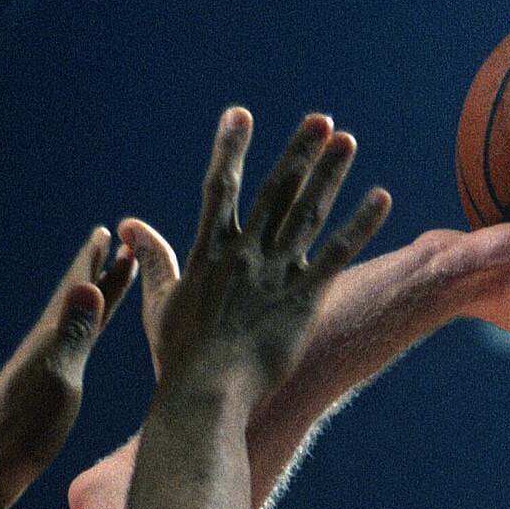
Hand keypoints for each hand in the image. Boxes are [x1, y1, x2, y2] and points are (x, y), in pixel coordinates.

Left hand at [0, 226, 137, 504]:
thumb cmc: (20, 430)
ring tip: (103, 286)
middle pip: (78, 302)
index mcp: (51, 339)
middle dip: (98, 272)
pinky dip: (83, 338)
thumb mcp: (54, 378)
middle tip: (115, 243)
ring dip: (93, 303)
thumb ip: (73, 333)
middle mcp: (46, 349)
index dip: (94, 261)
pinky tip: (79, 344)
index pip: (78, 290)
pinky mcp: (44, 396)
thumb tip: (88, 284)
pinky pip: (72, 353)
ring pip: (76, 327)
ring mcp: (44, 372)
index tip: (111, 231)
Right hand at [144, 108, 391, 395]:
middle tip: (320, 120)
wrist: (208, 394)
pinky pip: (338, 255)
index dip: (229, 149)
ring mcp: (277, 274)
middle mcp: (246, 253)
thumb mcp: (159, 304)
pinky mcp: (305, 300)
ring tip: (347, 141)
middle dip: (299, 152)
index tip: (239, 114)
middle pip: (277, 190)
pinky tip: (380, 198)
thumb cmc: (180, 357)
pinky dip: (361, 225)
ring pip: (308, 213)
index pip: (220, 188)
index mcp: (209, 252)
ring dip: (330, 175)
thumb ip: (153, 259)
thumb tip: (129, 225)